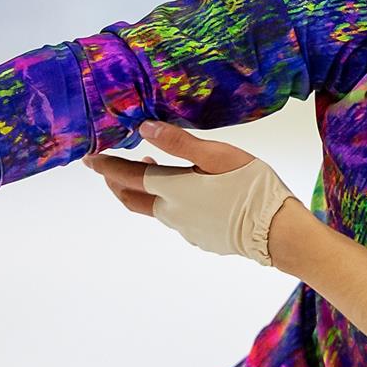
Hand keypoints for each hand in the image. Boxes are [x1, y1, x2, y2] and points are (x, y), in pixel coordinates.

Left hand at [82, 120, 300, 265]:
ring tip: (152, 167)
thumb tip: (143, 128)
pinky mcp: (200, 238)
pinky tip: (185, 191)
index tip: (88, 157)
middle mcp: (171, 213)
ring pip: (152, 208)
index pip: (127, 176)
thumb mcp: (218, 156)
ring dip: (142, 189)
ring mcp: (185, 229)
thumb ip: (180, 142)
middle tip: (107, 165)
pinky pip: (173, 217)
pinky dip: (165, 200)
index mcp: (172, 190)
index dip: (105, 166)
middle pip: (130, 198)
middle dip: (115, 181)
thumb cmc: (252, 187)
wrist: (278, 233)